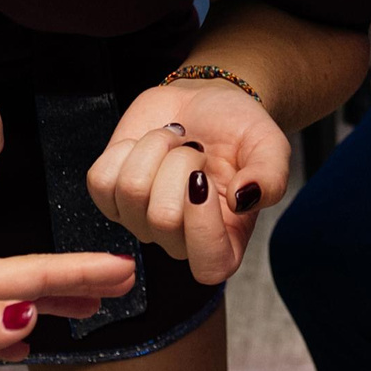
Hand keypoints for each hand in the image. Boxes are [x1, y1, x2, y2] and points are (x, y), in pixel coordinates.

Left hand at [0, 249, 136, 366]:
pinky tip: (12, 339)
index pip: (34, 274)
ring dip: (47, 300)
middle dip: (75, 280)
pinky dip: (7, 322)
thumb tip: (31, 320)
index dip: (80, 272)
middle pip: (28, 279)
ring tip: (83, 308)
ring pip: (6, 294)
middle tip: (122, 282)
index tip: (126, 268)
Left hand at [87, 80, 290, 285]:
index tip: (204, 178)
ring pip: (130, 191)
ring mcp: (141, 221)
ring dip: (154, 148)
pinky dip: (123, 150)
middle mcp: (180, 240)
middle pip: (162, 219)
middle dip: (179, 163)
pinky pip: (100, 180)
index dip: (202, 226)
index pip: (208, 267)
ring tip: (175, 139)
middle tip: (196, 147)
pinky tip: (144, 145)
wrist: (205, 103)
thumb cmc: (240, 131)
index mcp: (226, 241)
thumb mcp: (270, 147)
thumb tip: (244, 200)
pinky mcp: (112, 196)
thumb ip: (270, 177)